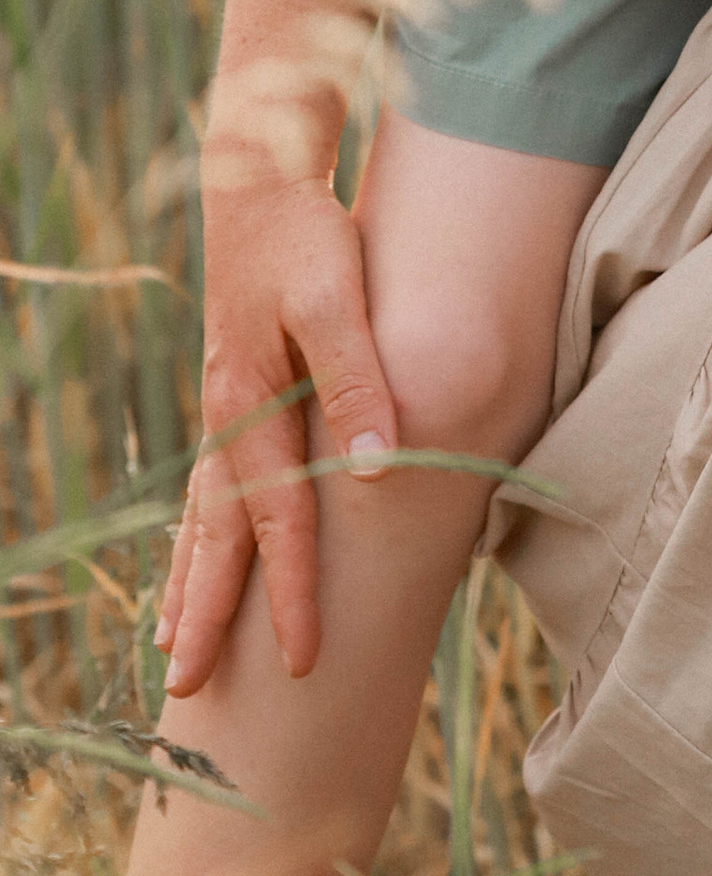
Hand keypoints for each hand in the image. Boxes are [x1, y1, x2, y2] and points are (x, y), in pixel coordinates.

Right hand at [158, 166, 398, 693]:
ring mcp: (223, 407)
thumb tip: (377, 475)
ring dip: (189, 582)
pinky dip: (193, 532)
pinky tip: (191, 555)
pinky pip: (207, 483)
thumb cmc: (306, 236)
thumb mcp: (339, 300)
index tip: (299, 658)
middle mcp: (228, 418)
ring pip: (202, 516)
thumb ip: (357, 383)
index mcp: (255, 408)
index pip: (280, 522)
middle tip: (189, 694)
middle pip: (218, 537)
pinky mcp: (230, 390)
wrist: (259, 181)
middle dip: (208, 616)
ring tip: (172, 648)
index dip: (292, 592)